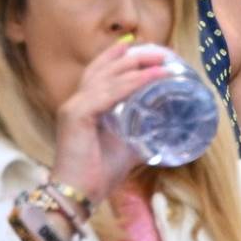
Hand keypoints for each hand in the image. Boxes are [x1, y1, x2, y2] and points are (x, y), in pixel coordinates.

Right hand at [51, 42, 166, 204]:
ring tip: (162, 61)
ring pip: (108, 77)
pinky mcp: (76, 115)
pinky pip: (108, 93)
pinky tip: (150, 77)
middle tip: (160, 50)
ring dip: (138, 66)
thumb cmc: (98, 173)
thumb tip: (166, 126)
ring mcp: (74, 106)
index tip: (143, 45)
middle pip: (104, 67)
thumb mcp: (125, 146)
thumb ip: (139, 132)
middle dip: (133, 55)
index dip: (118, 56)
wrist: (78, 195)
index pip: (99, 70)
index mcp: (83, 104)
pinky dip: (131, 83)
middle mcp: (75, 100)